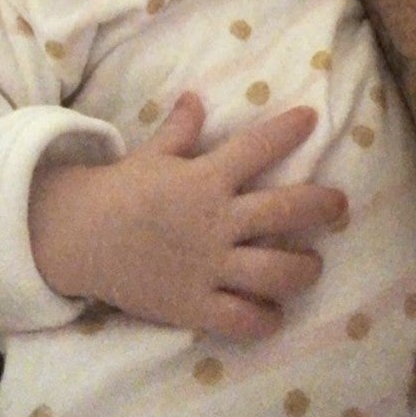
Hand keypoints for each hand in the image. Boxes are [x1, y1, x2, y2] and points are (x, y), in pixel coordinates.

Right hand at [29, 94, 345, 340]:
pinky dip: (265, 319)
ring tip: (312, 264)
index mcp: (204, 178)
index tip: (311, 120)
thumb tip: (195, 97)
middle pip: (285, 211)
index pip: (257, 147)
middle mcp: (214, 221)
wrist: (77, 237)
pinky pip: (242, 319)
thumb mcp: (151, 155)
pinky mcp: (194, 305)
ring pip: (275, 272)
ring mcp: (207, 266)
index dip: (288, 131)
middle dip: (322, 206)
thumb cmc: (120, 191)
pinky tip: (274, 312)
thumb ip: (180, 129)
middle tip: (339, 204)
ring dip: (304, 268)